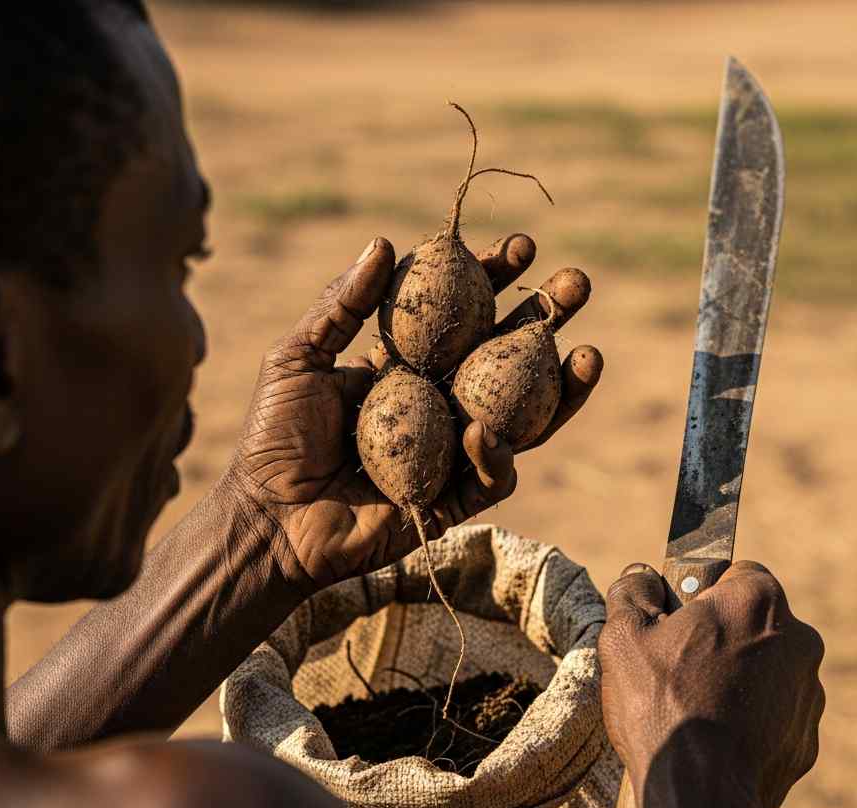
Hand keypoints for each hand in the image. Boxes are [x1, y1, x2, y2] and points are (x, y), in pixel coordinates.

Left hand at [225, 234, 600, 591]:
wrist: (267, 516)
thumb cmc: (274, 437)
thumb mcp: (298, 359)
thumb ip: (341, 305)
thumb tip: (385, 242)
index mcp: (405, 365)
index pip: (461, 316)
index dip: (492, 281)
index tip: (521, 248)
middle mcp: (436, 404)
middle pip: (504, 358)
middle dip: (545, 321)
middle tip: (576, 285)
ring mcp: (449, 453)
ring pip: (520, 419)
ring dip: (559, 389)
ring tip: (588, 353)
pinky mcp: (450, 502)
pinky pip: (489, 477)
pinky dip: (493, 455)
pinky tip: (484, 429)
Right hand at [599, 561, 824, 807]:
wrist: (698, 793)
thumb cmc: (660, 705)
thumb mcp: (623, 636)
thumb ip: (632, 592)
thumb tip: (641, 578)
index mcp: (756, 601)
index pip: (736, 572)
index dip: (701, 593)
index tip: (675, 620)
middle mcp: (798, 640)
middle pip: (752, 623)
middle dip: (718, 638)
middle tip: (674, 667)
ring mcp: (808, 693)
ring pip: (764, 671)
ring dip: (733, 680)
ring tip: (688, 708)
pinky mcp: (805, 739)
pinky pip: (771, 716)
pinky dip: (745, 722)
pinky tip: (709, 738)